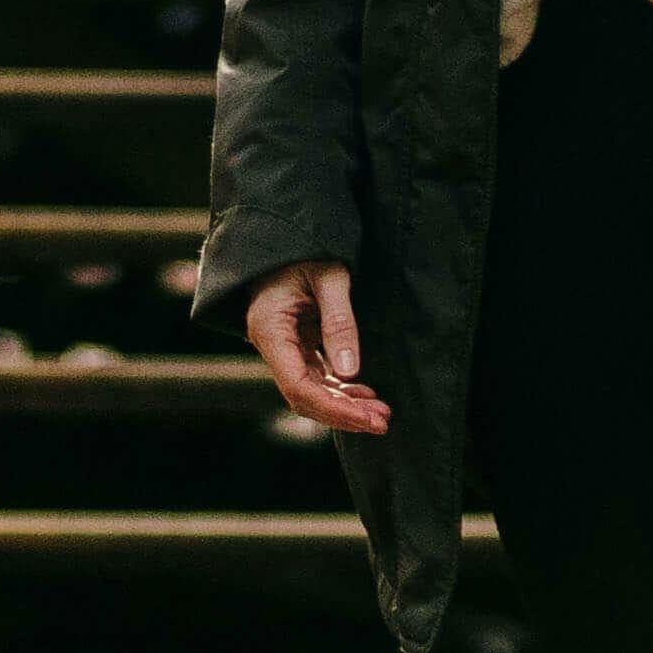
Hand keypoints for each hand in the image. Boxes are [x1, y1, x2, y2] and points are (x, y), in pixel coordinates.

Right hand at [243, 261, 388, 437]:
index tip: (368, 418)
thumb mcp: (329, 276)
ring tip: (380, 413)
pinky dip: (340, 389)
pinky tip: (365, 394)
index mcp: (269, 328)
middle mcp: (271, 343)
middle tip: (383, 421)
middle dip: (342, 414)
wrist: (288, 230)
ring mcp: (283, 345)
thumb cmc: (306, 247)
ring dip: (344, 405)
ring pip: (311, 390)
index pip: (299, 386)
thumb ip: (339, 321)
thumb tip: (351, 371)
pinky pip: (316, 375)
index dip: (333, 409)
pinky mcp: (296, 343)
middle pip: (304, 396)